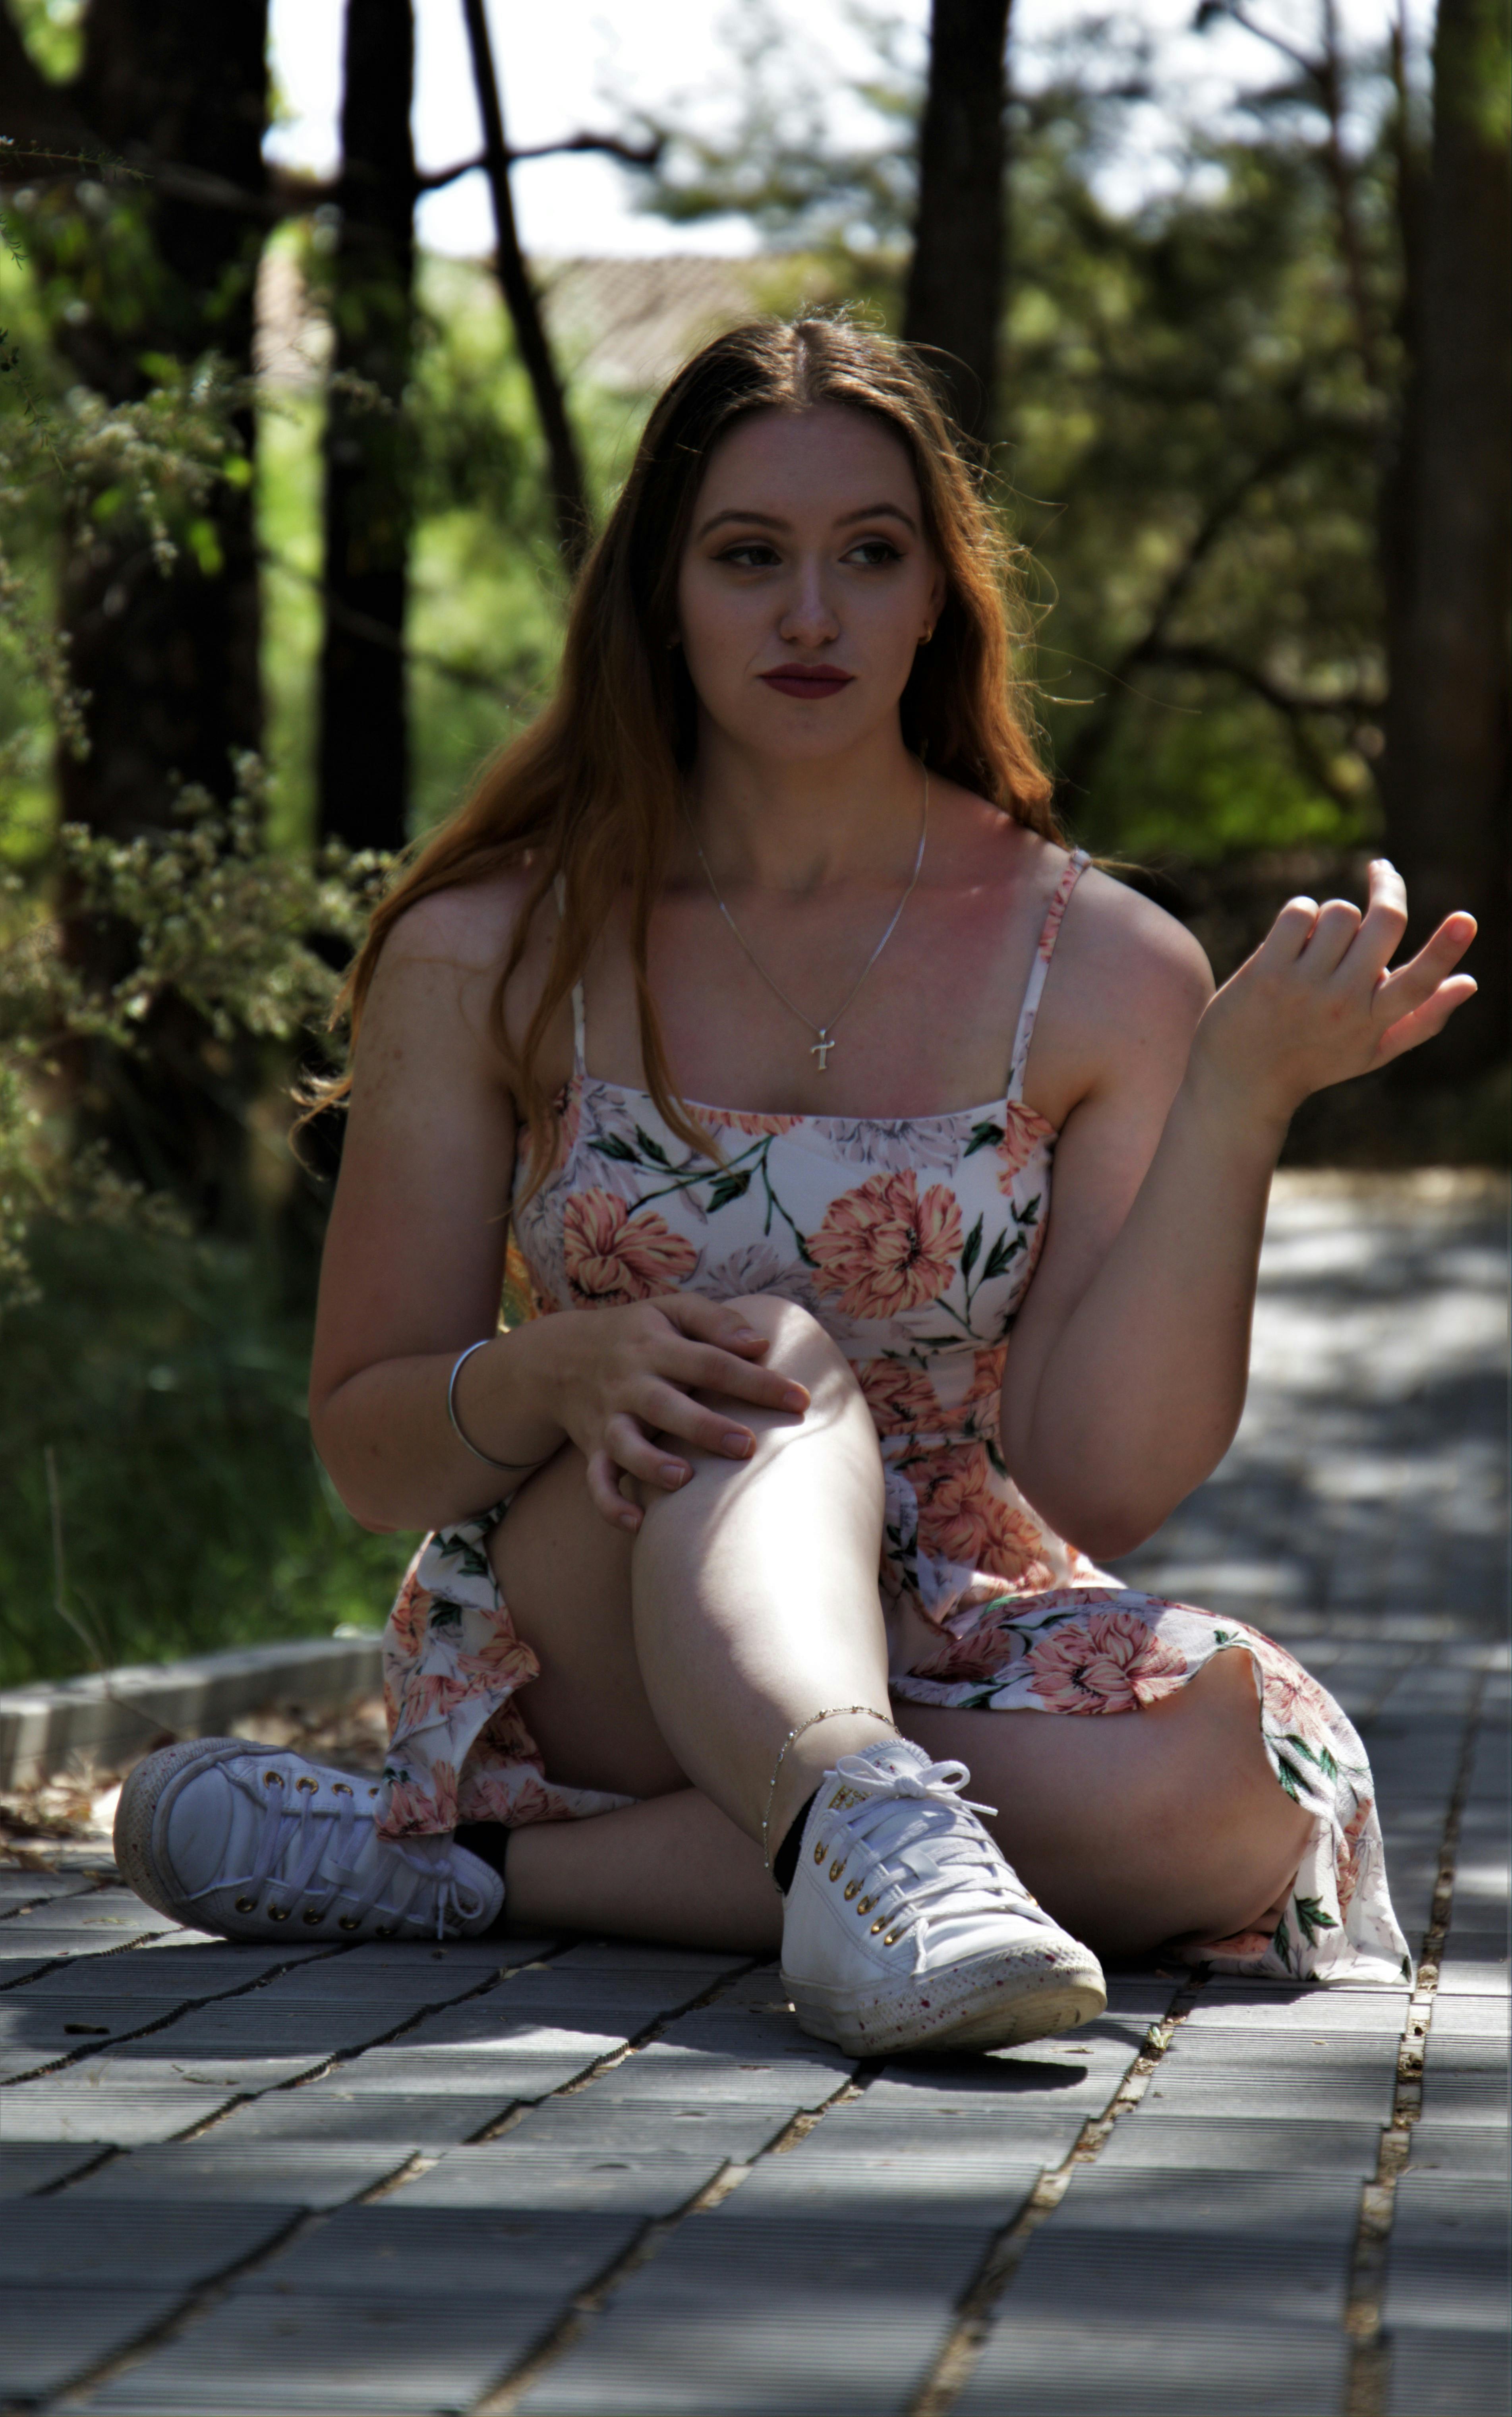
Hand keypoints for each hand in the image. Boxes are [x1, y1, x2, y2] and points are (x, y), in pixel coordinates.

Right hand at [544, 1293, 808, 1529]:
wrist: (559, 1356)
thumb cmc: (637, 1333)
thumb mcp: (671, 1310)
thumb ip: (715, 1321)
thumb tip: (759, 1344)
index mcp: (656, 1346)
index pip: (712, 1363)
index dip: (756, 1382)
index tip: (800, 1400)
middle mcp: (631, 1383)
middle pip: (667, 1406)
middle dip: (705, 1428)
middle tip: (747, 1446)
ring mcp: (609, 1418)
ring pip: (626, 1445)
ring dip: (652, 1464)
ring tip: (685, 1479)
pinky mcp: (594, 1448)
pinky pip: (595, 1481)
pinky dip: (611, 1504)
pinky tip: (637, 1522)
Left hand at [1192, 860, 1476, 1127]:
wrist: (1240, 1084)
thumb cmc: (1313, 1062)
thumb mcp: (1371, 1051)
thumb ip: (1423, 1018)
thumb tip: (1471, 982)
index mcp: (1374, 1021)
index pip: (1419, 982)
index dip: (1444, 948)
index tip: (1466, 919)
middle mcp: (1342, 1003)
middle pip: (1384, 923)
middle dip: (1388, 886)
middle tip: (1382, 870)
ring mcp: (1303, 987)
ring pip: (1340, 912)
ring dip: (1333, 916)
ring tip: (1319, 942)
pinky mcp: (1266, 973)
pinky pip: (1299, 911)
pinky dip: (1299, 914)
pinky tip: (1291, 938)